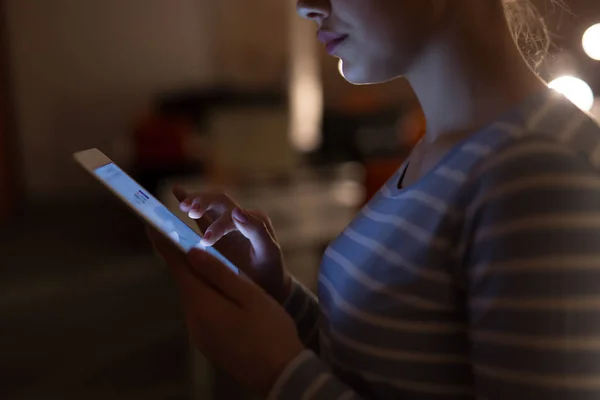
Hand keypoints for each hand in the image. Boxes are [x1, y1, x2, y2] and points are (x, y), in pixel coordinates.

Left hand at [149, 229, 303, 396]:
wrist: (281, 374)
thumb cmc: (269, 330)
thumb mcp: (248, 294)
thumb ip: (219, 272)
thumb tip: (191, 251)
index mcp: (202, 304)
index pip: (178, 268)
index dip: (165, 245)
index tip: (152, 226)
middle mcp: (193, 320)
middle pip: (187, 282)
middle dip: (188, 262)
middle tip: (190, 238)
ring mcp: (200, 335)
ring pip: (197, 298)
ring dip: (203, 281)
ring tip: (218, 266)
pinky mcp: (209, 344)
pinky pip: (204, 312)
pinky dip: (210, 298)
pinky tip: (227, 296)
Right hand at [174, 187, 290, 302]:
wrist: (268, 285)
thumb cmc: (269, 271)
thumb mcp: (268, 252)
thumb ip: (257, 232)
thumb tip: (238, 211)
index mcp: (253, 221)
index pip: (232, 214)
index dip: (218, 225)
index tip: (206, 240)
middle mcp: (239, 217)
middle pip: (219, 200)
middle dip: (203, 203)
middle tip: (191, 211)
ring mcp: (225, 223)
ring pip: (209, 204)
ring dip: (194, 201)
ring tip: (183, 206)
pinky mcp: (214, 231)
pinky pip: (201, 214)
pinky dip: (188, 199)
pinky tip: (176, 190)